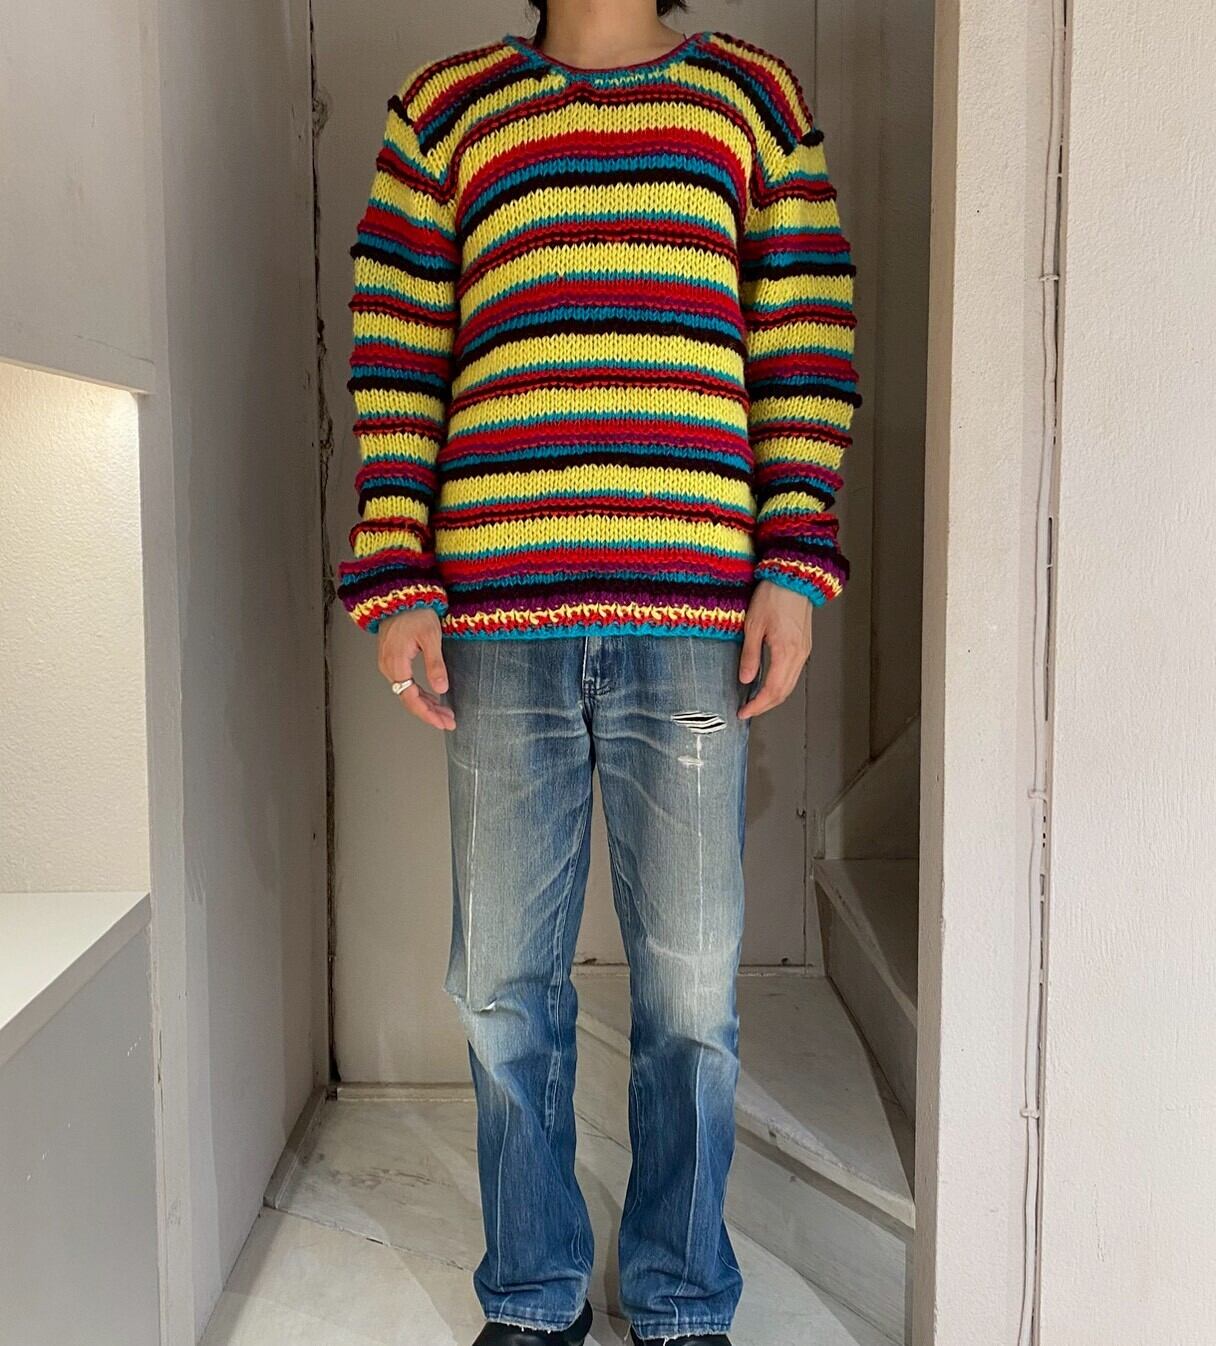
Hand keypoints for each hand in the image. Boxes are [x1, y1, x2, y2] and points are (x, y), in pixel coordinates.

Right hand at [377, 608, 454, 730]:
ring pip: (407, 693)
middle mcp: (388, 666)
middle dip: (429, 713)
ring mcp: (388, 664)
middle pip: (408, 699)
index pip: (411, 698)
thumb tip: (441, 689)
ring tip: (445, 712)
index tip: (443, 722)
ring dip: (426, 704)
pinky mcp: (392, 660)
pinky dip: (419, 693)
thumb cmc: (416, 611)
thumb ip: (435, 664)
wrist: (402, 595)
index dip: (427, 714)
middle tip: (449, 721)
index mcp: (396, 662)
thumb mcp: (431, 637)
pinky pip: (405, 684)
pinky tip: (433, 697)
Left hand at [737, 581, 812, 720]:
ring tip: (756, 701)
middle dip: (765, 706)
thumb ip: (750, 655)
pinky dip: (781, 684)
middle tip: (747, 711)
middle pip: (784, 692)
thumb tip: (745, 679)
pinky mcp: (804, 645)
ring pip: (790, 685)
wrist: (794, 577)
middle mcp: (798, 655)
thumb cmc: (774, 596)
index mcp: (786, 652)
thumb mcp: (753, 626)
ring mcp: (804, 651)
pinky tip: (769, 684)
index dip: (757, 705)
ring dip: (774, 697)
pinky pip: (794, 673)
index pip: (772, 690)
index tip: (743, 712)